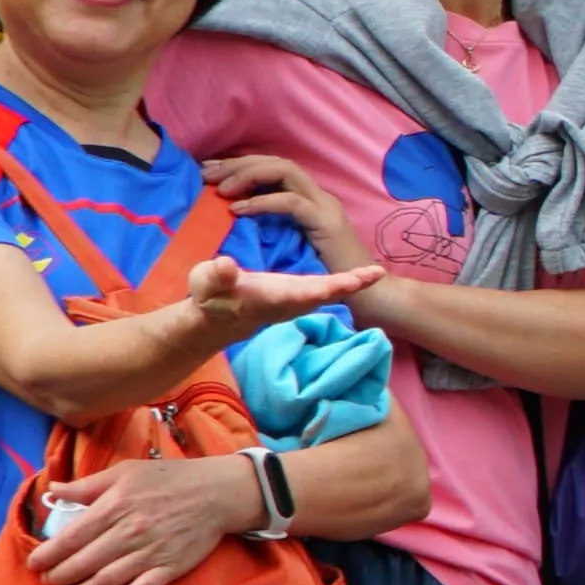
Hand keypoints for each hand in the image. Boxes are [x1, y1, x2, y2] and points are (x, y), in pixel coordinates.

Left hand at [39, 450, 256, 584]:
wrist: (216, 492)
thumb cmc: (167, 478)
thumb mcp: (124, 472)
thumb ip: (87, 486)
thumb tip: (53, 490)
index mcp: (114, 507)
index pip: (71, 537)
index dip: (49, 554)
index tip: (34, 563)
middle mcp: (129, 533)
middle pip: (85, 562)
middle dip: (61, 576)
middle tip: (48, 582)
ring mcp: (150, 553)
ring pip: (108, 580)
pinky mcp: (169, 568)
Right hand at [160, 255, 382, 360]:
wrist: (217, 319)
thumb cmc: (210, 297)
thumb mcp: (206, 284)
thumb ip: (216, 276)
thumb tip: (226, 265)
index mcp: (269, 298)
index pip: (296, 293)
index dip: (318, 288)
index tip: (342, 283)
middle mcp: (288, 301)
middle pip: (321, 295)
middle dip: (346, 286)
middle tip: (374, 275)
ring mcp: (296, 299)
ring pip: (328, 292)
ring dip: (353, 283)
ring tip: (378, 272)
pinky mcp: (299, 294)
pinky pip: (328, 288)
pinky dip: (347, 281)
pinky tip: (369, 273)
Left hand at [199, 147, 361, 273]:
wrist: (368, 298)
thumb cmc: (326, 278)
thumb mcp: (291, 247)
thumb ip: (271, 227)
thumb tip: (235, 213)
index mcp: (310, 200)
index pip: (274, 167)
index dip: (242, 165)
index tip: (210, 169)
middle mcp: (318, 196)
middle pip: (276, 161)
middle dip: (239, 163)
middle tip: (206, 172)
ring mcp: (324, 207)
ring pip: (284, 170)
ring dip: (249, 174)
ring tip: (221, 188)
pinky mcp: (326, 223)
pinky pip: (291, 203)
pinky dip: (263, 202)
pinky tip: (238, 209)